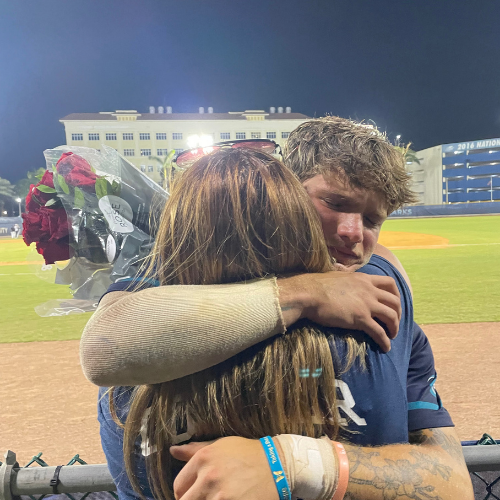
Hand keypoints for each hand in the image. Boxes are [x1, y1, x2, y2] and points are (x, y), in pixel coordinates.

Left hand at [170, 437, 277, 499]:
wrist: (277, 464)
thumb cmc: (248, 453)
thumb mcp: (221, 444)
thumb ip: (195, 449)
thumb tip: (173, 450)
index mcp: (203, 458)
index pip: (178, 486)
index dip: (183, 493)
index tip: (192, 494)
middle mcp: (208, 476)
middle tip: (204, 498)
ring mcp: (220, 495)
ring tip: (216, 498)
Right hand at [278, 272, 400, 351]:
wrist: (309, 294)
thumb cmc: (317, 285)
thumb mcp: (338, 276)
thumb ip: (347, 279)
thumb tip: (345, 279)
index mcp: (364, 279)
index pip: (390, 283)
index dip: (396, 295)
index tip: (394, 304)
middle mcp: (369, 290)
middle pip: (395, 301)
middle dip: (398, 313)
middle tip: (394, 322)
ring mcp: (366, 304)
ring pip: (391, 316)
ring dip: (395, 327)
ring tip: (392, 335)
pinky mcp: (360, 319)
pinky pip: (379, 332)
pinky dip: (385, 341)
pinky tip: (385, 347)